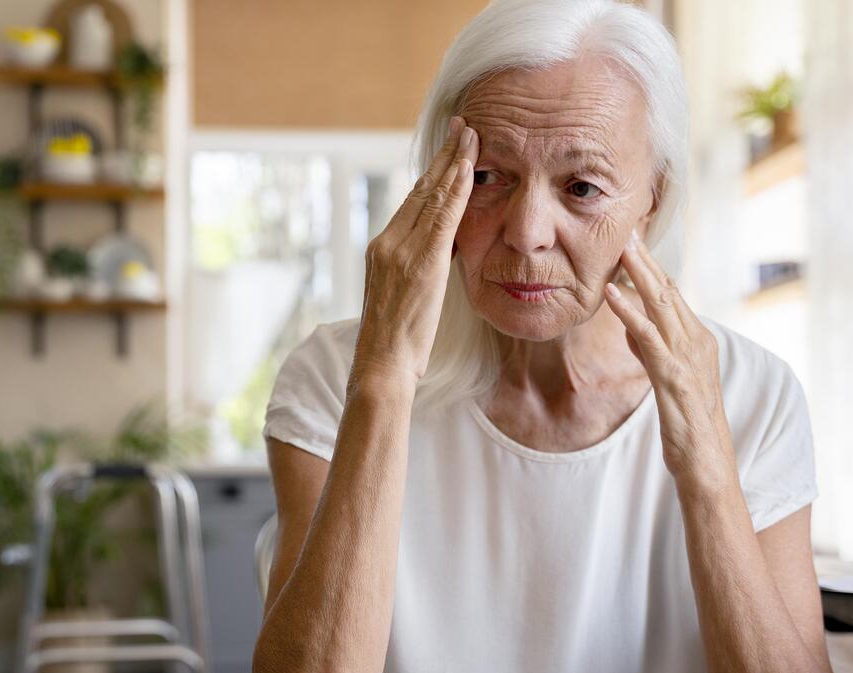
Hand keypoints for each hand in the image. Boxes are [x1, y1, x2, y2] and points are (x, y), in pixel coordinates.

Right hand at [352, 116, 479, 386]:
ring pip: (431, 196)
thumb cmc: (395, 345)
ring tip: (471, 135)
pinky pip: (442, 217)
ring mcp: (400, 250)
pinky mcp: (419, 262)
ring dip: (454, 162)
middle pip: (420, 189)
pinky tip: (471, 169)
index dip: (432, 173)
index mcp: (381, 249)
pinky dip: (457, 190)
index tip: (449, 151)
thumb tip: (440, 254)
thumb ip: (417, 269)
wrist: (381, 365)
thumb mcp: (404, 298)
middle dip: (444, 156)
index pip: (412, 202)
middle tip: (463, 126)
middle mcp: (387, 242)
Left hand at [605, 231, 733, 485]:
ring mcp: (687, 357)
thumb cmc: (688, 424)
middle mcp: (697, 342)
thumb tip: (631, 325)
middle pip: (668, 291)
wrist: (707, 461)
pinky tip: (611, 294)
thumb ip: (651, 349)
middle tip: (627, 229)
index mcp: (697, 340)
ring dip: (639, 274)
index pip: (673, 295)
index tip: (633, 242)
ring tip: (620, 248)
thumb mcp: (666, 378)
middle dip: (646, 260)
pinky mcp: (673, 376)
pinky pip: (648, 337)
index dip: (652, 268)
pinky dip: (629, 312)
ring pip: (661, 305)